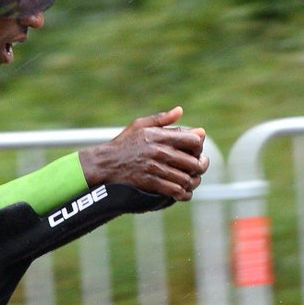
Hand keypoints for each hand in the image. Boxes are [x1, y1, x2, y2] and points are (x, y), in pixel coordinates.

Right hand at [78, 106, 208, 200]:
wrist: (103, 163)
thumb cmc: (122, 143)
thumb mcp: (139, 125)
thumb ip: (161, 118)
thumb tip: (180, 111)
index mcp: (160, 136)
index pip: (194, 141)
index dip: (199, 147)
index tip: (196, 151)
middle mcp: (159, 152)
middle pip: (193, 162)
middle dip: (200, 167)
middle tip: (198, 169)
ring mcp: (154, 168)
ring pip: (185, 178)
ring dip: (191, 182)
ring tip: (191, 181)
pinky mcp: (149, 182)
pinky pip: (173, 190)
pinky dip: (182, 193)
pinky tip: (183, 193)